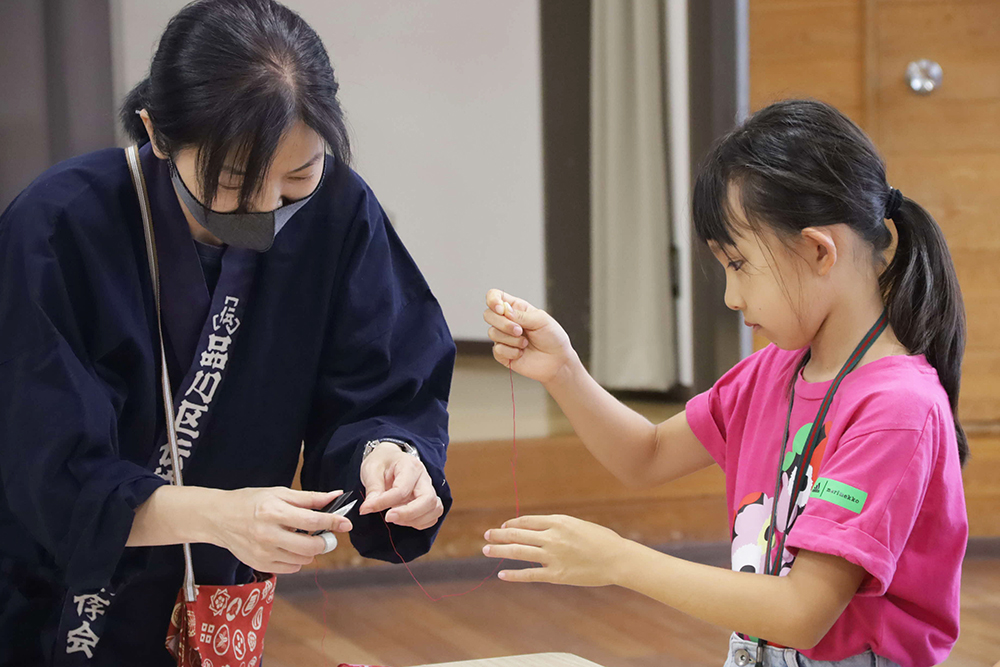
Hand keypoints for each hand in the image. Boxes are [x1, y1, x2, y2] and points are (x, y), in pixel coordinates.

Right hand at [212, 487, 352, 574]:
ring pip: (302, 560)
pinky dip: (297, 559)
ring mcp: (263, 553)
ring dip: (311, 551)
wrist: (219, 518)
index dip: (333, 522)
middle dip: (325, 542)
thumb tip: (336, 496)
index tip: (346, 523)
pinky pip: (291, 568)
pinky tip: (290, 547)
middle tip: (327, 535)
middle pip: (310, 547)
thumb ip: (309, 498)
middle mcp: (267, 534)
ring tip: (304, 538)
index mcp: (273, 512)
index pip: (311, 521)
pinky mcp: (259, 564)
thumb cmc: (251, 502)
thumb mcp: (279, 493)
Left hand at [358, 442, 443, 529]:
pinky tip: (403, 519)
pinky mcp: (428, 500)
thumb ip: (372, 489)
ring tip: (395, 517)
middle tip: (388, 517)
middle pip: (428, 500)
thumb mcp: (371, 470)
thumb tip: (368, 508)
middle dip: (409, 514)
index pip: (402, 489)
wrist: (389, 458)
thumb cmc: (382, 462)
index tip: (367, 508)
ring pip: (435, 509)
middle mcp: (424, 478)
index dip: (385, 502)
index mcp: (410, 466)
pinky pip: (433, 516)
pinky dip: (420, 522)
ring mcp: (428, 489)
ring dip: (415, 519)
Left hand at [482, 514, 626, 586]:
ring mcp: (553, 556)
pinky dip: (514, 575)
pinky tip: (502, 574)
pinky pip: (530, 575)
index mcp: (558, 521)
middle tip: (486, 535)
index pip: (526, 521)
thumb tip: (539, 530)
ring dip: (500, 551)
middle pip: (518, 534)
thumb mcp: (578, 525)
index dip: (512, 524)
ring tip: (485, 550)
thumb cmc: (601, 540)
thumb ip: (558, 527)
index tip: (504, 527)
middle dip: (499, 535)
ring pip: (519, 552)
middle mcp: (552, 536)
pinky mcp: (556, 574)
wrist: (617, 558)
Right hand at [483, 289, 574, 384]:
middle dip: (503, 323)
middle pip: (488, 315)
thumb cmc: (552, 337)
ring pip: (492, 333)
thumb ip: (522, 315)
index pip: (495, 297)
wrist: (557, 360)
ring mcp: (503, 338)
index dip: (493, 300)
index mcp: (516, 309)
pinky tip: (521, 353)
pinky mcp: (503, 354)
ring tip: (525, 343)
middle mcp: (507, 321)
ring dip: (511, 339)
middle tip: (520, 331)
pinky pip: (497, 350)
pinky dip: (511, 352)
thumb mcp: (541, 320)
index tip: (502, 310)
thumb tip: (505, 311)